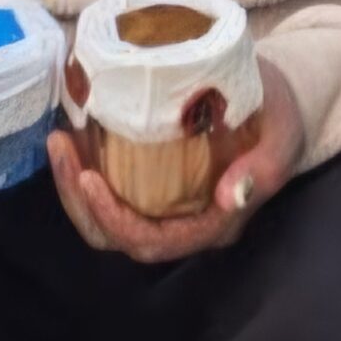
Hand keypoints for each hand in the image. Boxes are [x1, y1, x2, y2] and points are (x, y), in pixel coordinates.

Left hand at [45, 62, 305, 263]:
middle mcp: (182, 224)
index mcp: (212, 224)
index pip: (153, 242)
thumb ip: (261, 170)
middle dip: (79, 201)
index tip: (88, 177)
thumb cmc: (279, 116)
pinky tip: (71, 133)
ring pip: (104, 218)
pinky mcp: (148, 182)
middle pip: (117, 236)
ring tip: (59, 140)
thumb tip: (228, 197)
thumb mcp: (281, 137)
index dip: (114, 219)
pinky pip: (107, 189)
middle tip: (61, 148)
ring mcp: (162, 205)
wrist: (280, 98)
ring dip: (72, 184)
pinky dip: (82, 167)